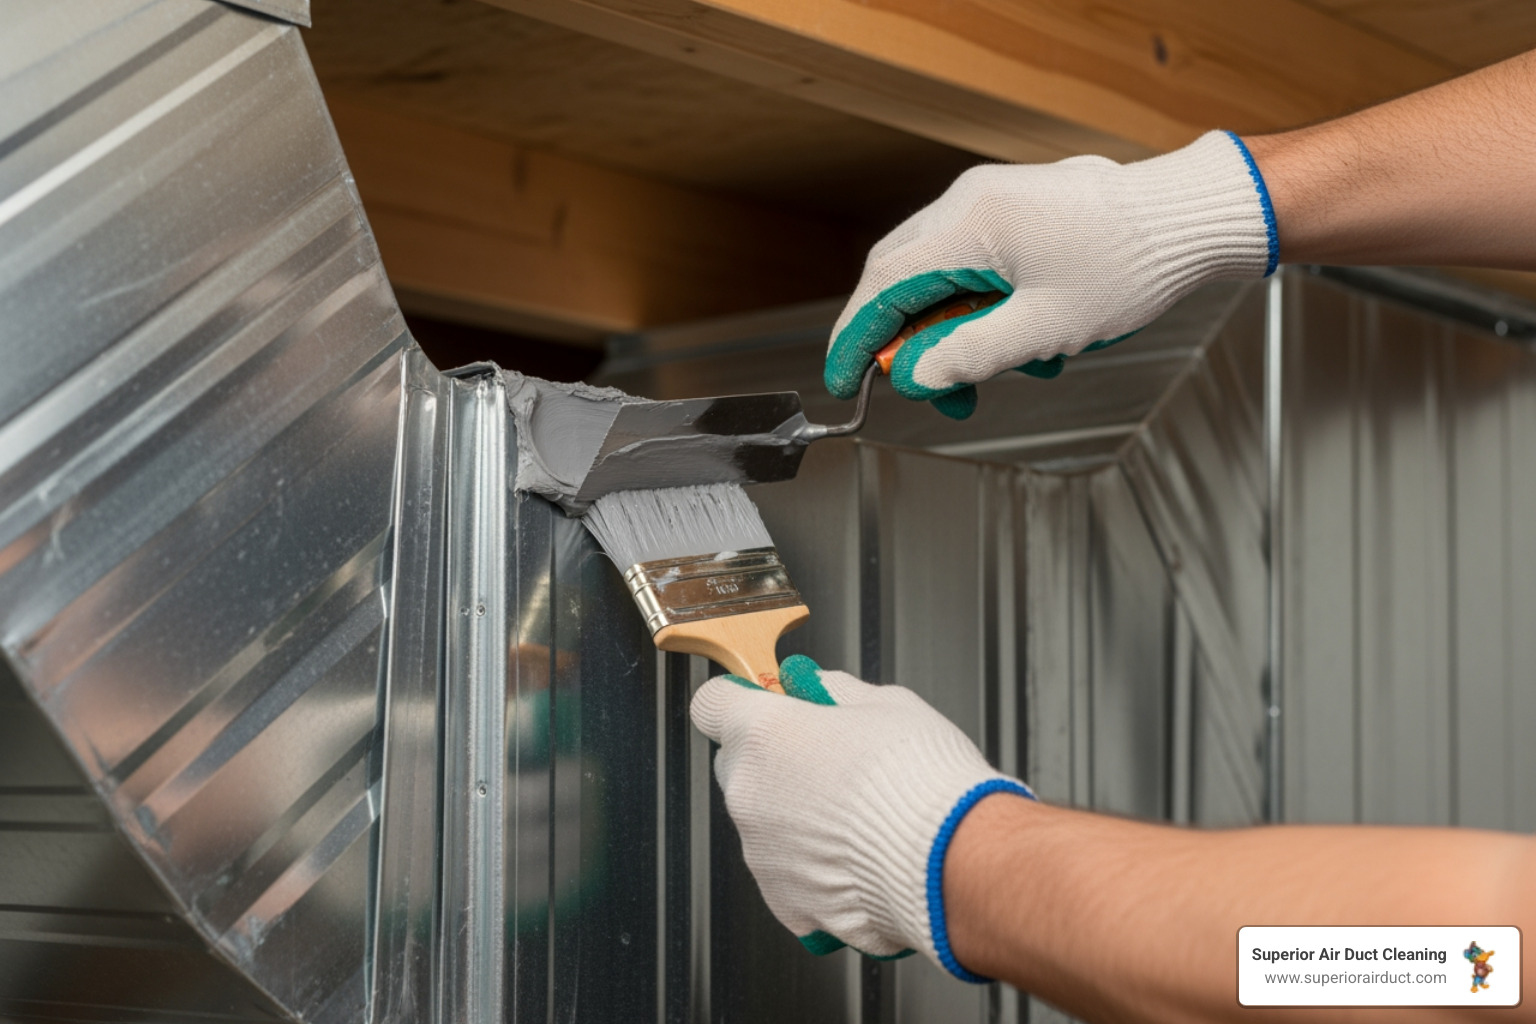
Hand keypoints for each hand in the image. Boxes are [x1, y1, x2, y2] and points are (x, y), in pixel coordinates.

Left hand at [689, 654, 1031, 979]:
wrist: (952, 862)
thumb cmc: (922, 780)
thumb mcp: (885, 703)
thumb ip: (834, 692)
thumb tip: (815, 686)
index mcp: (764, 734)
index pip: (713, 704)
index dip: (741, 701)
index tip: (767, 705)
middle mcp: (749, 794)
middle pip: (737, 764)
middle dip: (772, 758)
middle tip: (826, 759)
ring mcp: (761, 853)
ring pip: (763, 821)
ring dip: (795, 815)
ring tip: (857, 816)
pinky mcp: (784, 901)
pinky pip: (786, 873)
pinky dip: (812, 865)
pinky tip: (858, 855)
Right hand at [824, 131, 1276, 419]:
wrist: (1192, 218)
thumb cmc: (1130, 262)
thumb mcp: (1044, 329)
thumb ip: (969, 355)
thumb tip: (916, 377)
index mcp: (971, 224)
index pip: (883, 285)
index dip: (857, 339)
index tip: (844, 380)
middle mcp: (973, 202)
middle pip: (903, 278)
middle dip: (909, 342)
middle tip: (930, 389)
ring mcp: (996, 202)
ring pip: (942, 275)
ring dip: (955, 331)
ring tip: (1000, 373)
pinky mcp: (1020, 211)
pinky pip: (976, 264)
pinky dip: (983, 308)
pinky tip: (1024, 341)